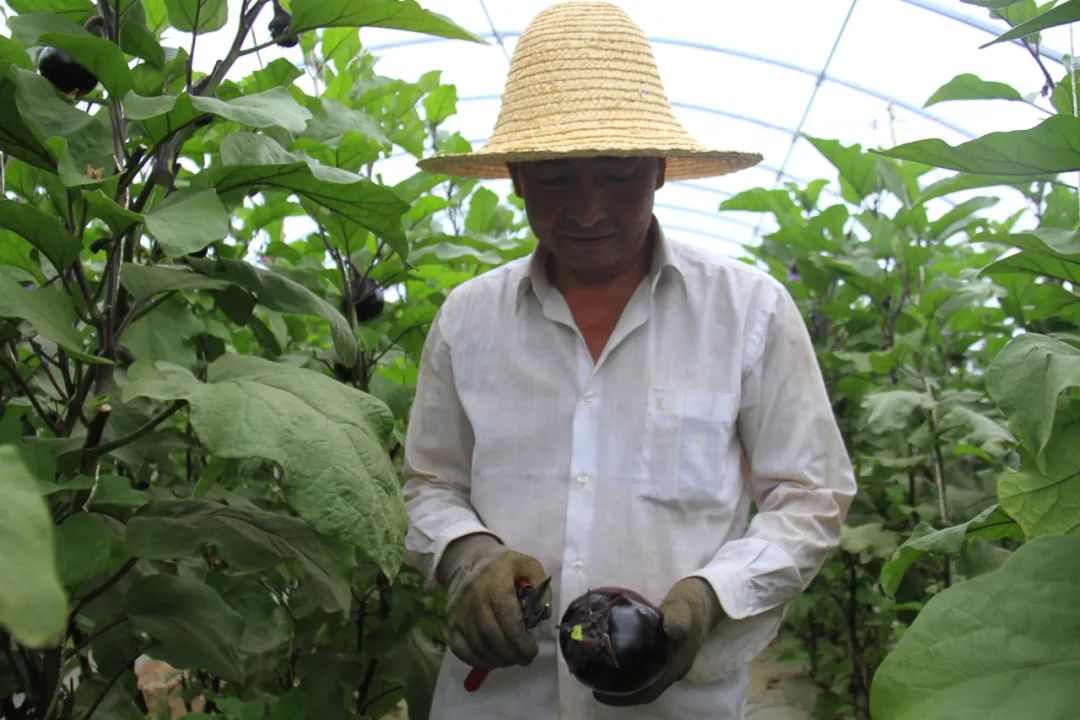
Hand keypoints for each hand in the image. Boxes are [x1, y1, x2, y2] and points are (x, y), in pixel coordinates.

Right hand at [438, 534, 549, 669]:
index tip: (533, 649)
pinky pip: (461, 650)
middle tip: (525, 659)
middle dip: (512, 653)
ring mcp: (459, 613)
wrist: (466, 561)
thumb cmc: (502, 567)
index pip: (507, 616)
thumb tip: (544, 614)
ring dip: (498, 659)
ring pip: (478, 646)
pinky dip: (478, 661)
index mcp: (496, 582)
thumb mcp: (527, 565)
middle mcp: (474, 598)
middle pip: (492, 635)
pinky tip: (493, 661)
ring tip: (512, 659)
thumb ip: (541, 587)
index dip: (521, 639)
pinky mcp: (450, 625)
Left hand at [593, 577, 723, 706]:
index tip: (600, 694)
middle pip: (644, 690)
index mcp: (676, 665)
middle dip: (620, 693)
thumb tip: (673, 631)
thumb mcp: (683, 607)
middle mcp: (672, 669)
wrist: (704, 599)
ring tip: (599, 673)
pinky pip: (644, 667)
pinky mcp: (664, 652)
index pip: (650, 691)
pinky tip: (613, 657)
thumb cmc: (691, 603)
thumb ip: (678, 618)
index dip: (626, 698)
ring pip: (644, 680)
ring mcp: (669, 662)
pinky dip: (628, 668)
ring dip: (624, 682)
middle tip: (593, 685)